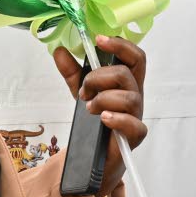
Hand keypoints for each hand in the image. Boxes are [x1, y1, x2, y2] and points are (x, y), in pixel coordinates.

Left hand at [53, 35, 147, 194]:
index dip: (120, 45)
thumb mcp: (83, 92)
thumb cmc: (97, 120)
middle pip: (125, 74)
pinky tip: (103, 118)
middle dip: (98, 78)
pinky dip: (116, 118)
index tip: (98, 40)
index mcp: (128, 81)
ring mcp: (137, 115)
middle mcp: (135, 95)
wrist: (98, 156)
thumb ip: (72, 72)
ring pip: (128, 97)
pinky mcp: (135, 135)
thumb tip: (59, 51)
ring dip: (103, 99)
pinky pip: (132, 124)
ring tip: (89, 108)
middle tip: (83, 91)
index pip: (134, 56)